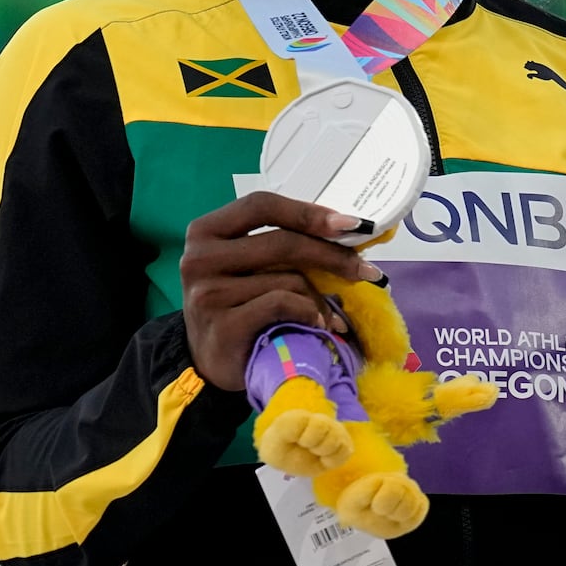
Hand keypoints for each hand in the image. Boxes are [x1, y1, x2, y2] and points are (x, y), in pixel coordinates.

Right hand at [179, 191, 379, 389]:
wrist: (211, 360)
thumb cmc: (239, 304)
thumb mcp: (252, 266)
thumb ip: (283, 245)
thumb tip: (348, 232)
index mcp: (207, 231)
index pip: (261, 206)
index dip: (308, 212)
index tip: (349, 224)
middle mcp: (200, 258)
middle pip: (282, 241)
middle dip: (332, 255)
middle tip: (365, 270)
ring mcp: (207, 293)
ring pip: (288, 278)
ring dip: (322, 297)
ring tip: (336, 314)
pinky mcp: (222, 326)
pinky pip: (283, 305)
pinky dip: (309, 313)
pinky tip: (318, 325)